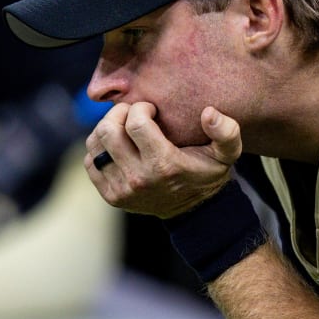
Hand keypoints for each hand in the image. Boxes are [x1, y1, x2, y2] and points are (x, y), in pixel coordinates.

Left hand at [84, 102, 243, 217]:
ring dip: (107, 129)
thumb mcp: (227, 154)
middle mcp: (139, 178)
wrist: (194, 211)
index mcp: (164, 164)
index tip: (151, 110)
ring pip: (95, 144)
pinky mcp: (112, 196)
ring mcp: (122, 189)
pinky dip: (99, 150)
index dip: (141, 108)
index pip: (135, 122)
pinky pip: (91, 163)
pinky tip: (118, 148)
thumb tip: (208, 113)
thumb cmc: (207, 174)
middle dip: (118, 114)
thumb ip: (227, 132)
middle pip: (109, 130)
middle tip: (132, 114)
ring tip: (123, 129)